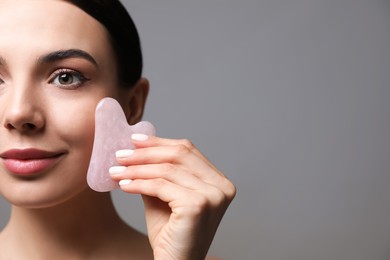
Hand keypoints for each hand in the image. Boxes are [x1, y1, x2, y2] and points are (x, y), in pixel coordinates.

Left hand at [110, 134, 235, 259]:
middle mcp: (222, 187)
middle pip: (179, 155)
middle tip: (120, 154)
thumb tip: (137, 149)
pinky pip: (161, 186)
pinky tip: (123, 185)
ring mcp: (213, 195)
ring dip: (137, 168)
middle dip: (146, 153)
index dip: (160, 142)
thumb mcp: (163, 197)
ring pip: (167, 170)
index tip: (135, 140)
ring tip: (116, 170)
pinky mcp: (198, 205)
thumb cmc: (170, 234)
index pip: (188, 151)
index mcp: (219, 182)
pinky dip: (139, 183)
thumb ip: (157, 174)